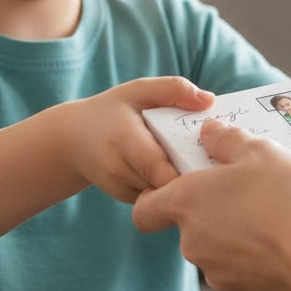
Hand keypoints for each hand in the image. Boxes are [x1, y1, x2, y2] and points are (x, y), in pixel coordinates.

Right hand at [63, 77, 213, 203]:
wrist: (72, 140)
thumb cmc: (111, 110)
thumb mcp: (138, 90)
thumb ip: (173, 90)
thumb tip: (210, 101)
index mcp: (126, 142)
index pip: (165, 171)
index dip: (192, 168)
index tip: (215, 152)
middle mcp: (122, 172)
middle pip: (171, 184)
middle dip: (195, 173)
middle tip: (219, 156)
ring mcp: (124, 190)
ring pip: (167, 194)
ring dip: (185, 180)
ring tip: (201, 159)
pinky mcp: (129, 200)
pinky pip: (159, 197)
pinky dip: (172, 185)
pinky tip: (182, 168)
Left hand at [134, 119, 290, 290]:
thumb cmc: (285, 198)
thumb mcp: (259, 151)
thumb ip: (227, 140)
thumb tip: (209, 133)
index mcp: (186, 202)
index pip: (144, 210)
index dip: (154, 198)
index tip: (178, 186)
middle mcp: (192, 241)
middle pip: (187, 225)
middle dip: (211, 211)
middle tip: (244, 192)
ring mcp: (216, 272)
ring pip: (215, 248)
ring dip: (233, 234)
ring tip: (269, 216)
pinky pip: (240, 270)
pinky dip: (253, 258)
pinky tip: (281, 242)